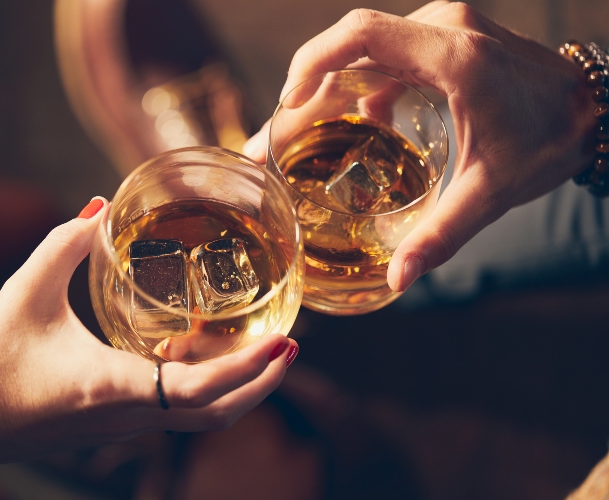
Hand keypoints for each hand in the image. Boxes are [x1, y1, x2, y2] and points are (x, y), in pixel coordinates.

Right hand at [0, 198, 296, 466]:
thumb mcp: (25, 292)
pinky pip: (175, 413)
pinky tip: (199, 353)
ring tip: (263, 349)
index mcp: (113, 384)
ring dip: (239, 389)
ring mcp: (125, 425)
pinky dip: (204, 389)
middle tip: (290, 346)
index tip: (285, 343)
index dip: (248, 369)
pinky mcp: (116, 423)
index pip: (199, 390)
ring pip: (201, 419)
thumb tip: (98, 206)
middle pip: (217, 415)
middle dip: (262, 384)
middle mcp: (129, 414)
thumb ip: (63, 243)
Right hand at [244, 1, 596, 290]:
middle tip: (272, 139)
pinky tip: (352, 124)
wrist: (595, 109)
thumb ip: (440, 235)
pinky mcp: (442, 39)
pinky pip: (383, 54)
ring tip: (296, 136)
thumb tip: (398, 279)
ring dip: (325, 88)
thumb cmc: (549, 141)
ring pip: (362, 49)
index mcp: (453, 56)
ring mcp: (443, 28)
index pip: (360, 35)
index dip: (310, 63)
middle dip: (303, 90)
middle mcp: (443, 27)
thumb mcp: (491, 192)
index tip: (285, 105)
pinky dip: (356, 85)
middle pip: (348, 44)